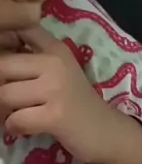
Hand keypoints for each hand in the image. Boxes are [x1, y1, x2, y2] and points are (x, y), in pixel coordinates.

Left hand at [0, 26, 108, 162]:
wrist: (107, 133)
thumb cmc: (77, 104)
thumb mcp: (58, 72)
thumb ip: (31, 58)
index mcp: (53, 48)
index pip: (16, 31)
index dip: (3, 49)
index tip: (12, 72)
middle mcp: (55, 63)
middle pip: (1, 66)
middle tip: (6, 101)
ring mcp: (56, 89)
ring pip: (5, 94)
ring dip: (3, 110)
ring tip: (12, 115)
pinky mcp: (56, 116)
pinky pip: (17, 119)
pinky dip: (13, 127)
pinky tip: (21, 129)